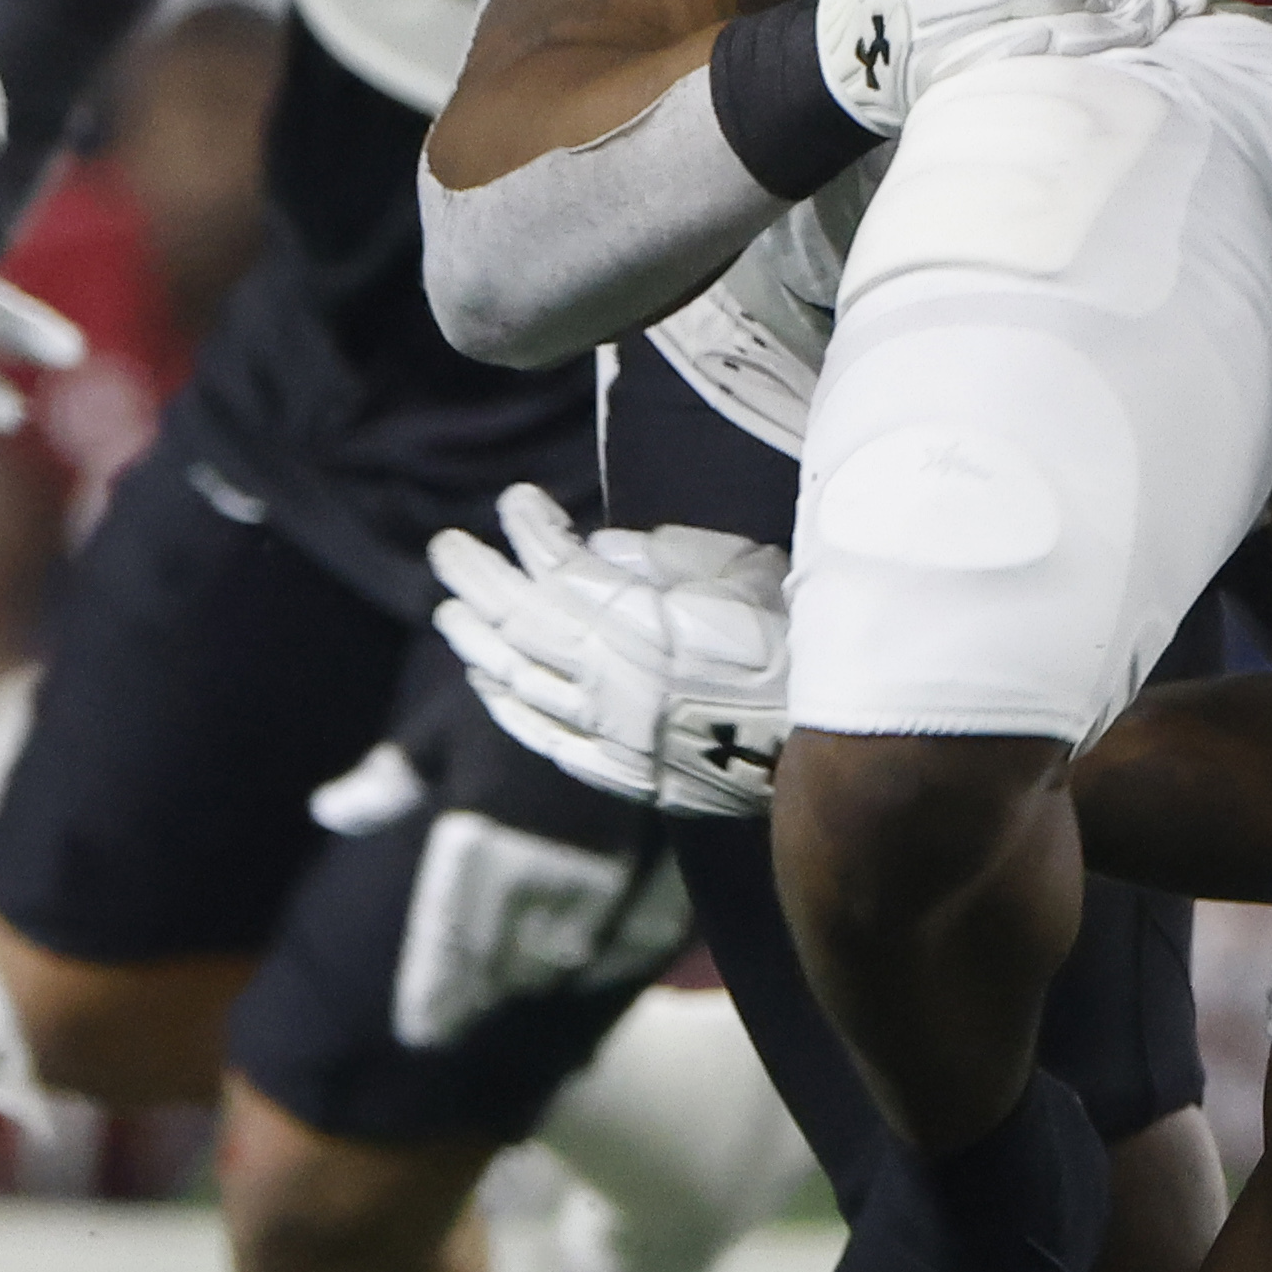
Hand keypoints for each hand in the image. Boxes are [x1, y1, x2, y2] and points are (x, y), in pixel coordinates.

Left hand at [423, 483, 792, 813]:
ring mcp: (603, 727)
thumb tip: (600, 551)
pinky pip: (539, 732)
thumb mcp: (739, 572)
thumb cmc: (791, 643)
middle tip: (446, 549)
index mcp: (635, 617)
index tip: (516, 500)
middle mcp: (604, 673)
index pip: (556, 565)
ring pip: (516, 677)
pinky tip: (487, 680)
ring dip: (477, 640)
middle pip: (519, 619)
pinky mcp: (613, 770)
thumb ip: (664, 556)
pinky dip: (505, 703)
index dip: (529, 529)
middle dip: (477, 579)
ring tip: (451, 612)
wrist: (825, 749)